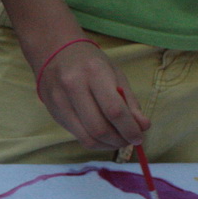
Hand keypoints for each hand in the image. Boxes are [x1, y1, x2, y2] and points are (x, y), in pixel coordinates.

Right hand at [34, 41, 148, 149]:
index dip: (129, 129)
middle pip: (99, 128)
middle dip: (119, 140)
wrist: (55, 53)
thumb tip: (143, 127)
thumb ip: (130, 101)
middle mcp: (73, 87)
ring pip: (87, 137)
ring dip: (108, 145)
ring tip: (118, 140)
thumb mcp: (115, 74)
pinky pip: (78, 136)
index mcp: (94, 72)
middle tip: (129, 140)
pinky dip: (96, 142)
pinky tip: (104, 138)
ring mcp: (60, 102)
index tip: (139, 137)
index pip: (114, 110)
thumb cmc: (91, 63)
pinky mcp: (54, 114)